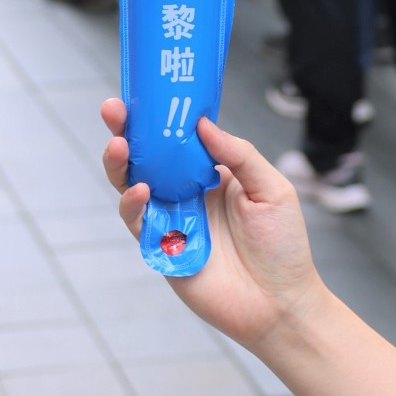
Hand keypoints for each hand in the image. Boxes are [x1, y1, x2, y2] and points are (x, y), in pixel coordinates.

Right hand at [100, 98, 326, 352]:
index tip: (144, 89)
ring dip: (120, 162)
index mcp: (211, 172)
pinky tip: (141, 190)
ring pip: (131, 184)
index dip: (160, 114)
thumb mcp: (270, 188)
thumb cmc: (282, 246)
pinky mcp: (161, 249)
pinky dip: (132, 204)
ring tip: (120, 145)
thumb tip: (201, 123)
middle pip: (146, 156)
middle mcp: (185, 191)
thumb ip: (238, 154)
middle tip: (113, 108)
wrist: (280, 306)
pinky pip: (137, 222)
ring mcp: (170, 219)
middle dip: (126, 130)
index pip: (178, 136)